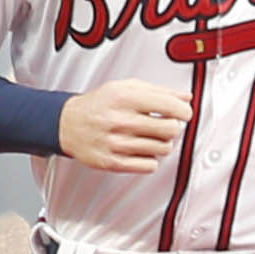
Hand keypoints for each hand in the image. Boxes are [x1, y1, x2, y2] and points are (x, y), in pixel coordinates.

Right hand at [58, 80, 190, 172]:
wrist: (67, 124)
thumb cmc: (99, 105)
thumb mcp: (126, 88)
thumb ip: (159, 91)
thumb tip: (187, 97)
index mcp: (125, 97)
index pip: (171, 107)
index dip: (184, 111)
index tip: (183, 113)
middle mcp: (120, 120)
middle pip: (171, 130)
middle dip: (172, 127)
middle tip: (164, 125)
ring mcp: (116, 143)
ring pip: (164, 149)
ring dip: (161, 143)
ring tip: (149, 137)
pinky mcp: (113, 162)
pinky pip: (150, 166)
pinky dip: (150, 159)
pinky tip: (140, 150)